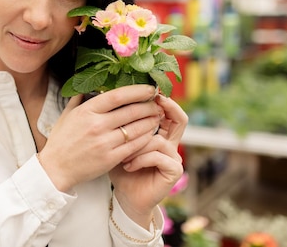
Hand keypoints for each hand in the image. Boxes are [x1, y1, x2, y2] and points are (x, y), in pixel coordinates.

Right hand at [38, 85, 160, 192]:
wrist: (55, 169)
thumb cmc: (61, 140)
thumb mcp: (67, 114)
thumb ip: (80, 98)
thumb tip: (93, 84)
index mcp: (86, 111)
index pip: (118, 96)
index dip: (137, 91)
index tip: (150, 88)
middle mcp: (96, 125)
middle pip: (131, 111)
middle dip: (149, 106)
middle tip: (158, 103)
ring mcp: (104, 143)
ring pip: (136, 129)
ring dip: (150, 121)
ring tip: (157, 117)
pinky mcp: (110, 159)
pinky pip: (134, 146)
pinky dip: (145, 138)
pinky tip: (150, 134)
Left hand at [109, 94, 186, 227]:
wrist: (126, 196)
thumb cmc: (120, 167)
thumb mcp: (118, 142)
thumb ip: (120, 123)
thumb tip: (106, 96)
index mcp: (160, 133)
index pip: (168, 110)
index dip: (161, 99)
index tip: (147, 90)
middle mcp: (171, 143)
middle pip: (179, 118)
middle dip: (163, 109)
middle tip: (147, 104)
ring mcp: (174, 156)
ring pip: (157, 138)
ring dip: (137, 145)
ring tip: (122, 155)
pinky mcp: (174, 170)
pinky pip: (157, 155)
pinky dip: (140, 159)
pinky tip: (128, 166)